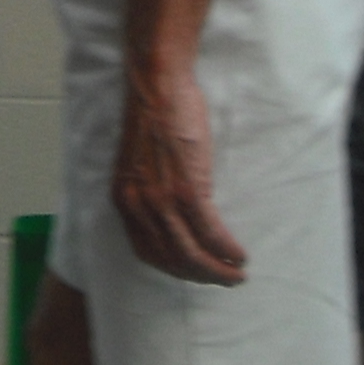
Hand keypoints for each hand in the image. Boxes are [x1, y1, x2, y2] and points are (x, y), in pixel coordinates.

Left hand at [113, 68, 247, 285]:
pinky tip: (239, 255)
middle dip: (200, 276)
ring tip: (237, 274)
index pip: (147, 251)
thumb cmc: (152, 116)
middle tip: (224, 280)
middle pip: (171, 259)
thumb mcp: (138, 163)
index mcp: (124, 199)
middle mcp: (138, 205)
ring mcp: (162, 199)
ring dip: (217, 270)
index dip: (173, 268)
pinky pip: (210, 232)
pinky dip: (227, 249)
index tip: (194, 272)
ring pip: (191, 253)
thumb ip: (148, 191)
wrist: (157, 84)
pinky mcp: (187, 188)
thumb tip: (170, 216)